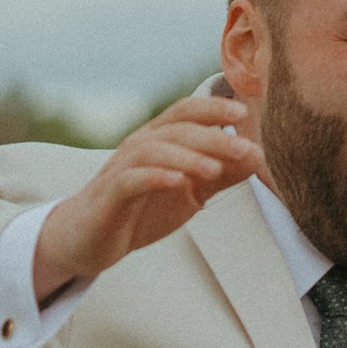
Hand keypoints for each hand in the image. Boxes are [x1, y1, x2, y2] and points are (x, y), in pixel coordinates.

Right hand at [32, 97, 266, 302]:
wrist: (89, 239)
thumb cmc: (142, 209)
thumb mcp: (191, 192)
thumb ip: (222, 174)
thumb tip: (257, 156)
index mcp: (159, 140)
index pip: (186, 112)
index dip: (213, 108)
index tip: (244, 113)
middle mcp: (139, 146)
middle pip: (176, 130)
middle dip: (213, 137)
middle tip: (245, 149)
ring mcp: (121, 169)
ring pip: (154, 151)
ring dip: (188, 157)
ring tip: (217, 169)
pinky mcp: (109, 195)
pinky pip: (131, 180)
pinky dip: (156, 177)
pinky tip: (179, 182)